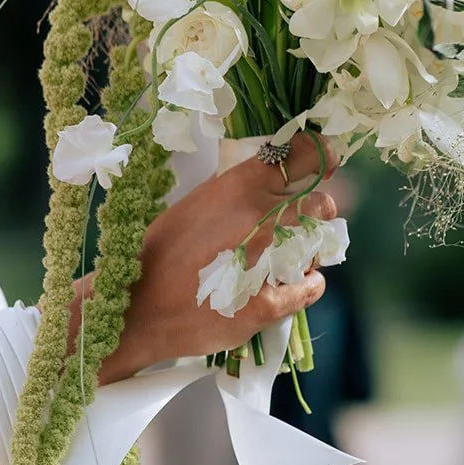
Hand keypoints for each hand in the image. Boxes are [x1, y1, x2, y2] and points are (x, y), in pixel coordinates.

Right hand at [103, 132, 337, 380]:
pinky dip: (306, 285)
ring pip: (319, 246)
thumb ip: (237, 189)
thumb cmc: (163, 253)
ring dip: (308, 251)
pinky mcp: (268, 304)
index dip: (321, 158)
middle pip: (321, 203)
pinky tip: (289, 285)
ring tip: (284, 261)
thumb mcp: (197, 203)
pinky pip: (311, 287)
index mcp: (239, 187)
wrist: (139, 309)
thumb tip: (273, 174)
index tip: (325, 165)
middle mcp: (259, 218)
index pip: (303, 156)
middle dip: (316, 212)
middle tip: (298, 227)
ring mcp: (267, 262)